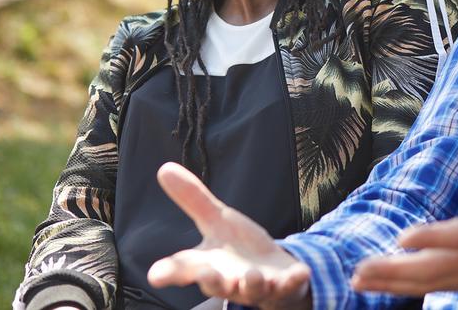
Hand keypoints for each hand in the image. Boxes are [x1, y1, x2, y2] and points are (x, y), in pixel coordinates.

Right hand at [146, 162, 311, 309]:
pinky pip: (288, 287)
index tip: (155, 275)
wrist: (272, 273)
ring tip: (250, 275)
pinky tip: (302, 272)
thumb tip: (164, 168)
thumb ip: (193, 200)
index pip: (183, 268)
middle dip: (211, 281)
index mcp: (208, 264)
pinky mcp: (283, 287)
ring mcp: (257, 286)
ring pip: (251, 290)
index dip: (168, 272)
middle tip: (205, 275)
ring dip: (250, 284)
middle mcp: (229, 280)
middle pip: (216, 284)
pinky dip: (293, 281)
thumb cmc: (238, 249)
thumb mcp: (217, 221)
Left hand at [352, 127, 457, 304]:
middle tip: (361, 269)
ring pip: (428, 282)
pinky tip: (382, 285)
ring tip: (358, 279)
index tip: (404, 238)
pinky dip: (405, 288)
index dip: (433, 238)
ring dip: (392, 282)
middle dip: (395, 270)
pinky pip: (433, 288)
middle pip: (433, 268)